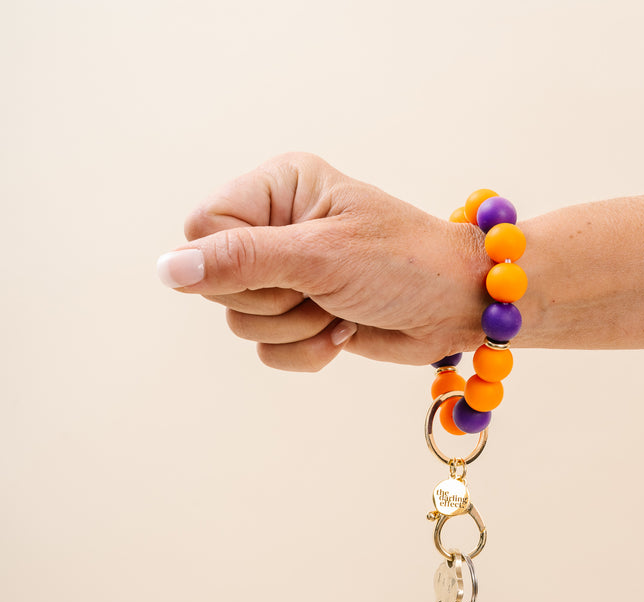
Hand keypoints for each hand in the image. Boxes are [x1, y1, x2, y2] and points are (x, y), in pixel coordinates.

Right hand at [157, 153, 490, 370]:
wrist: (458, 308)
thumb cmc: (404, 264)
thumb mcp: (320, 255)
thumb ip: (241, 260)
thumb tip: (167, 269)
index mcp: (279, 190)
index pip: (203, 228)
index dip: (234, 261)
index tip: (286, 268)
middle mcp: (276, 230)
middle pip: (218, 282)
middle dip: (277, 300)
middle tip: (326, 287)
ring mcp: (287, 276)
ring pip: (242, 322)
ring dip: (298, 328)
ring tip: (341, 308)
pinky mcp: (300, 316)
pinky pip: (268, 351)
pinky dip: (307, 351)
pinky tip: (343, 331)